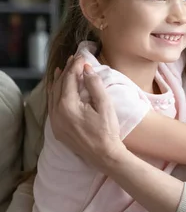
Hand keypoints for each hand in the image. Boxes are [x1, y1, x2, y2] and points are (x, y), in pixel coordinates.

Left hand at [48, 56, 123, 171]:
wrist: (104, 155)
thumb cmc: (107, 130)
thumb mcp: (105, 105)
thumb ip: (95, 85)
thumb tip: (86, 69)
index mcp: (68, 106)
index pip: (69, 79)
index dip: (75, 66)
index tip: (82, 56)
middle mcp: (56, 113)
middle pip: (58, 86)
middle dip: (66, 71)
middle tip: (74, 58)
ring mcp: (55, 122)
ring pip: (52, 95)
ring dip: (58, 81)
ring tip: (62, 69)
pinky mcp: (56, 128)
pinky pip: (52, 106)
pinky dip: (55, 94)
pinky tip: (58, 89)